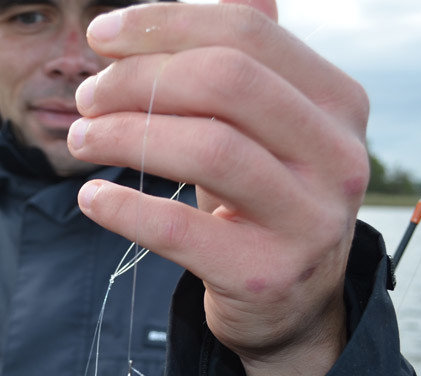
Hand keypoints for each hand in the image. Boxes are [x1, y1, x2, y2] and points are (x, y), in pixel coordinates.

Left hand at [68, 0, 368, 375]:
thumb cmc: (262, 197)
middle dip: (138, 79)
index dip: (165, 24)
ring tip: (81, 137)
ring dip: (125, 135)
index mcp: (339, 102)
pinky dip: (123, 209)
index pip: (248, 35)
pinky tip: (91, 197)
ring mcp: (308, 220)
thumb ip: (250, 61)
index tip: (101, 35)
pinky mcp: (264, 275)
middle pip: (226, 83)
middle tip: (87, 96)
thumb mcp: (268, 126)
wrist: (290, 302)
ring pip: (207, 149)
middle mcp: (337, 156)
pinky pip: (179, 230)